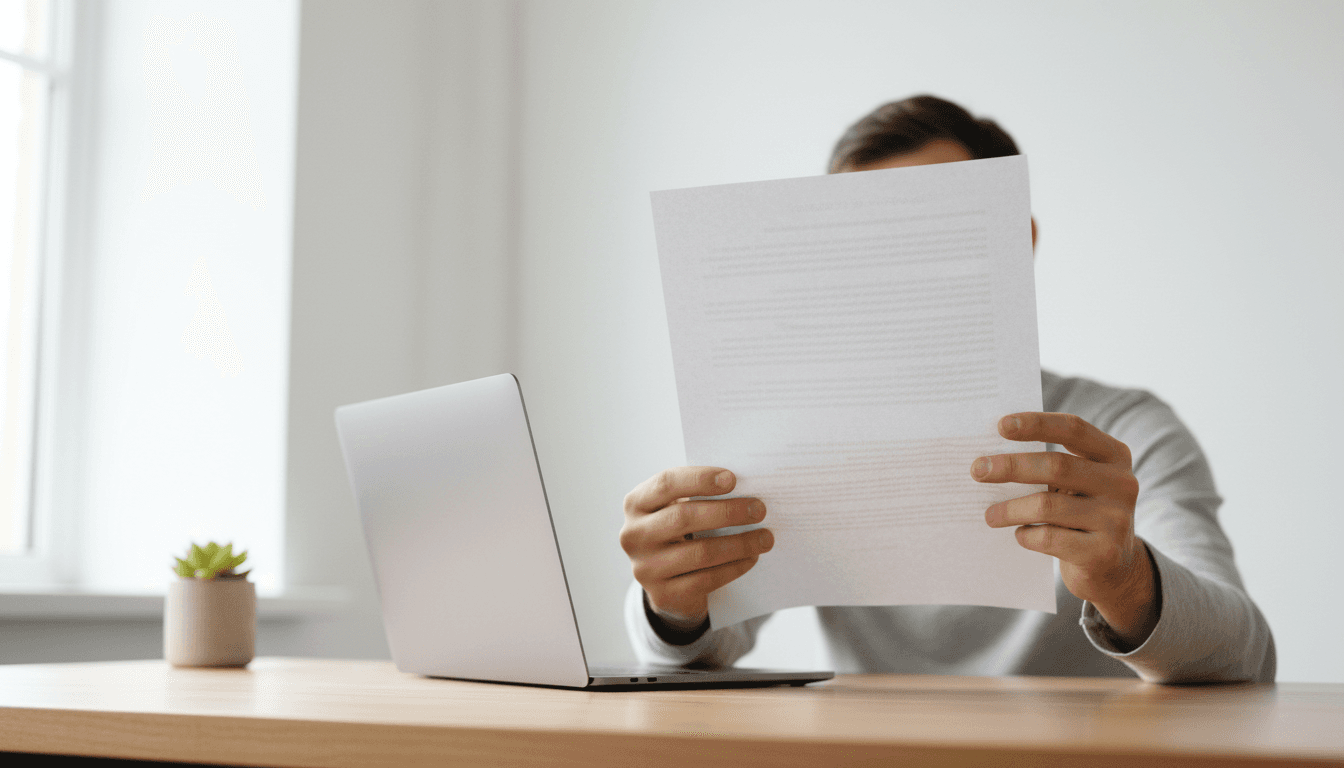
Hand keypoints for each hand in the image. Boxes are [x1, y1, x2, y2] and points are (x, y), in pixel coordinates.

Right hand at [620, 467, 771, 629]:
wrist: (663, 577)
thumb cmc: (677, 529)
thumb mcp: (675, 506)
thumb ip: (697, 494)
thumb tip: (745, 486)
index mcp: (636, 503)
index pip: (665, 484)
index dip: (699, 480)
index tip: (732, 479)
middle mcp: (634, 535)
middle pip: (684, 517)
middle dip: (727, 512)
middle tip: (759, 509)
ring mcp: (645, 568)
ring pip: (700, 552)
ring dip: (739, 543)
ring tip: (765, 537)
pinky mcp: (662, 594)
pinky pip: (706, 579)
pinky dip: (734, 567)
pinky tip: (751, 558)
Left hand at [971, 413, 1157, 648]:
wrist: (1113, 567)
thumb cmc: (1080, 513)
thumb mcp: (1076, 484)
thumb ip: (1049, 466)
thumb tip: (991, 457)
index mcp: (1114, 456)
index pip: (1074, 429)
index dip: (1037, 424)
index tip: (1000, 425)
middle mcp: (1122, 483)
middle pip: (1057, 466)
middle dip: (1011, 466)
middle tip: (977, 470)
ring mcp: (1116, 519)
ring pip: (1047, 505)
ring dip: (1010, 509)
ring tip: (989, 515)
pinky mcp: (1104, 552)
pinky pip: (1050, 538)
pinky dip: (1026, 535)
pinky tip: (1020, 535)